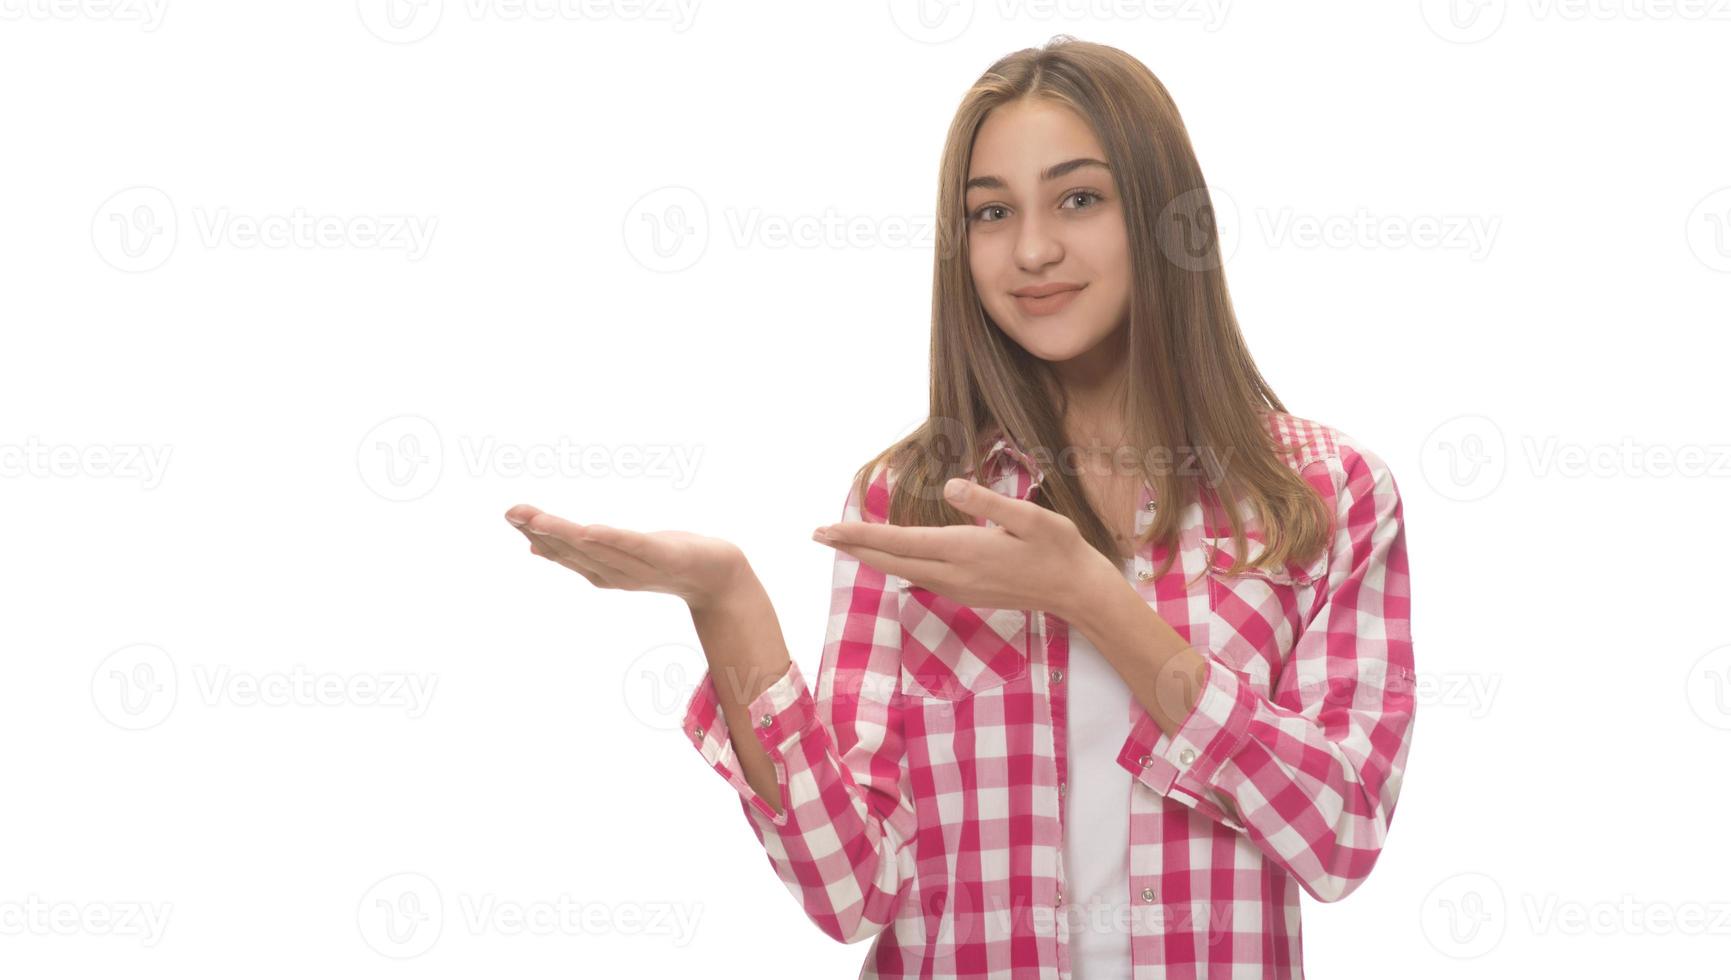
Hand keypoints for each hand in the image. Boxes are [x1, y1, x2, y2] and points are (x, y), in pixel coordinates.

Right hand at [503, 504, 747, 610]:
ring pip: (595, 548)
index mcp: (601, 572)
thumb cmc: (666, 561)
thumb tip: (534, 546)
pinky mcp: (663, 556)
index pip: (562, 553)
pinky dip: (611, 540)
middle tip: (512, 512)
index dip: (536, 534)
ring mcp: (638, 567)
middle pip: (572, 551)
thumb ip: (580, 552)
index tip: (511, 515)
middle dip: (541, 531)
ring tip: (538, 517)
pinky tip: (590, 530)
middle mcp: (615, 573)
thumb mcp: (618, 554)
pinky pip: (633, 547)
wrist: (717, 575)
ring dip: (564, 533)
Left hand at [811, 477, 1114, 620]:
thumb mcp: (1030, 518)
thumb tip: (951, 486)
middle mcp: (952, 574)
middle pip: (889, 560)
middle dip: (851, 546)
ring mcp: (957, 587)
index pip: (898, 542)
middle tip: (816, 534)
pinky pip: (918, 576)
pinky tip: (888, 556)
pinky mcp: (965, 591)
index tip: (826, 529)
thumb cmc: (1059, 550)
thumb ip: (989, 501)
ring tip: (843, 541)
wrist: (1078, 592)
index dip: (859, 534)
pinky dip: (893, 563)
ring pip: (901, 570)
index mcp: (963, 551)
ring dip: (870, 555)